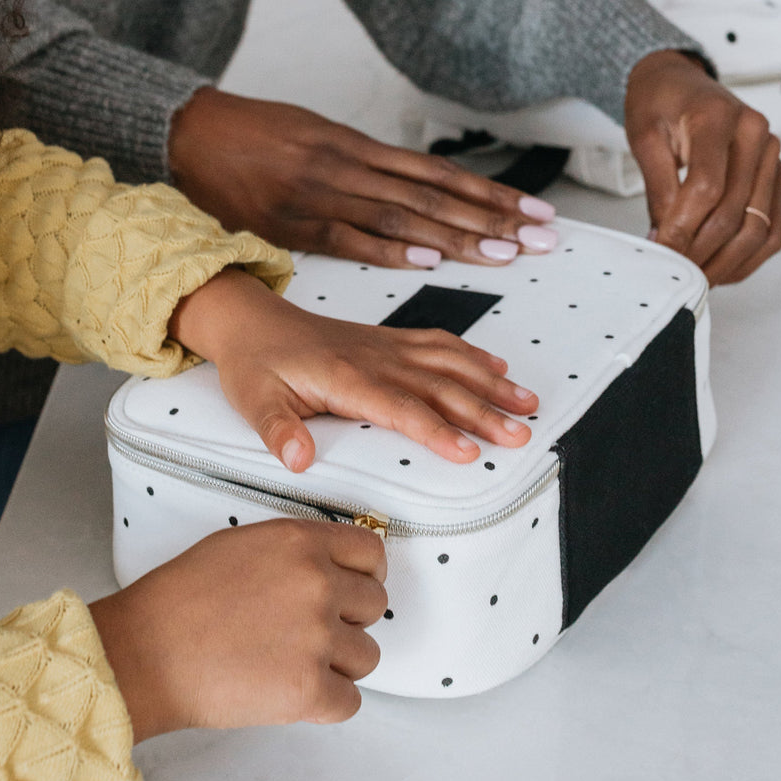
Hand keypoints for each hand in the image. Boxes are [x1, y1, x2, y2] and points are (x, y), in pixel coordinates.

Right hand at [89, 520, 387, 741]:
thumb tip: (333, 568)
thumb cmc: (179, 601)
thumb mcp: (242, 545)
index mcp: (301, 543)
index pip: (372, 553)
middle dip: (348, 621)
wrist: (142, 654)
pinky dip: (326, 705)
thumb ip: (295, 552)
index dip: (366, 575)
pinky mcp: (308, 689)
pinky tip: (293, 694)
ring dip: (339, 665)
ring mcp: (316, 638)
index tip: (354, 589)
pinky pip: (351, 702)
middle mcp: (317, 584)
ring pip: (368, 656)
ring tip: (293, 664)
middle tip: (309, 633)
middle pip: (375, 605)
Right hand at [168, 88, 557, 267]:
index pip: (439, 174)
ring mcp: (322, 194)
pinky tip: (429, 258)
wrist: (191, 134)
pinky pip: (350, 238)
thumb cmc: (253, 136)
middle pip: (434, 196)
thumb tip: (410, 190)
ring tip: (505, 253)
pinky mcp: (294, 223)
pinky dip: (390, 249)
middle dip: (492, 218)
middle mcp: (349, 167)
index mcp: (357, 146)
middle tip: (540, 237)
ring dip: (457, 236)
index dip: (489, 193)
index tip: (532, 210)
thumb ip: (362, 164)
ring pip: (403, 215)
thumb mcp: (316, 135)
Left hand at [169, 268, 537, 471]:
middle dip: (485, 412)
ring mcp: (387, 347)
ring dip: (491, 383)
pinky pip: (439, 344)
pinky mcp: (390, 341)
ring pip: (450, 363)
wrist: (253, 320)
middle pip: (440, 387)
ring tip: (527, 403)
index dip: (437, 430)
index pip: (401, 408)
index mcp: (346, 377)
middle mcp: (376, 359)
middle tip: (520, 434)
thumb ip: (278, 431)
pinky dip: (473, 355)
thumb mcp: (254, 401)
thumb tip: (298, 459)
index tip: (469, 451)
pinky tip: (498, 367)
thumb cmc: (255, 363)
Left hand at [624, 50, 780, 284]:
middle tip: (672, 273)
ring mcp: (771, 157)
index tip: (661, 252)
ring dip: (726, 263)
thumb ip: (658, 188)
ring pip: (759, 228)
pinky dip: (746, 258)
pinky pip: (771, 230)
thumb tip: (665, 240)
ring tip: (693, 278)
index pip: (707, 187)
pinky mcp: (774, 178)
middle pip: (734, 213)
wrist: (679, 83)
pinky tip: (718, 268)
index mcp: (719, 117)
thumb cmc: (660, 104)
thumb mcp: (644, 137)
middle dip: (700, 252)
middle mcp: (756, 135)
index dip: (683, 228)